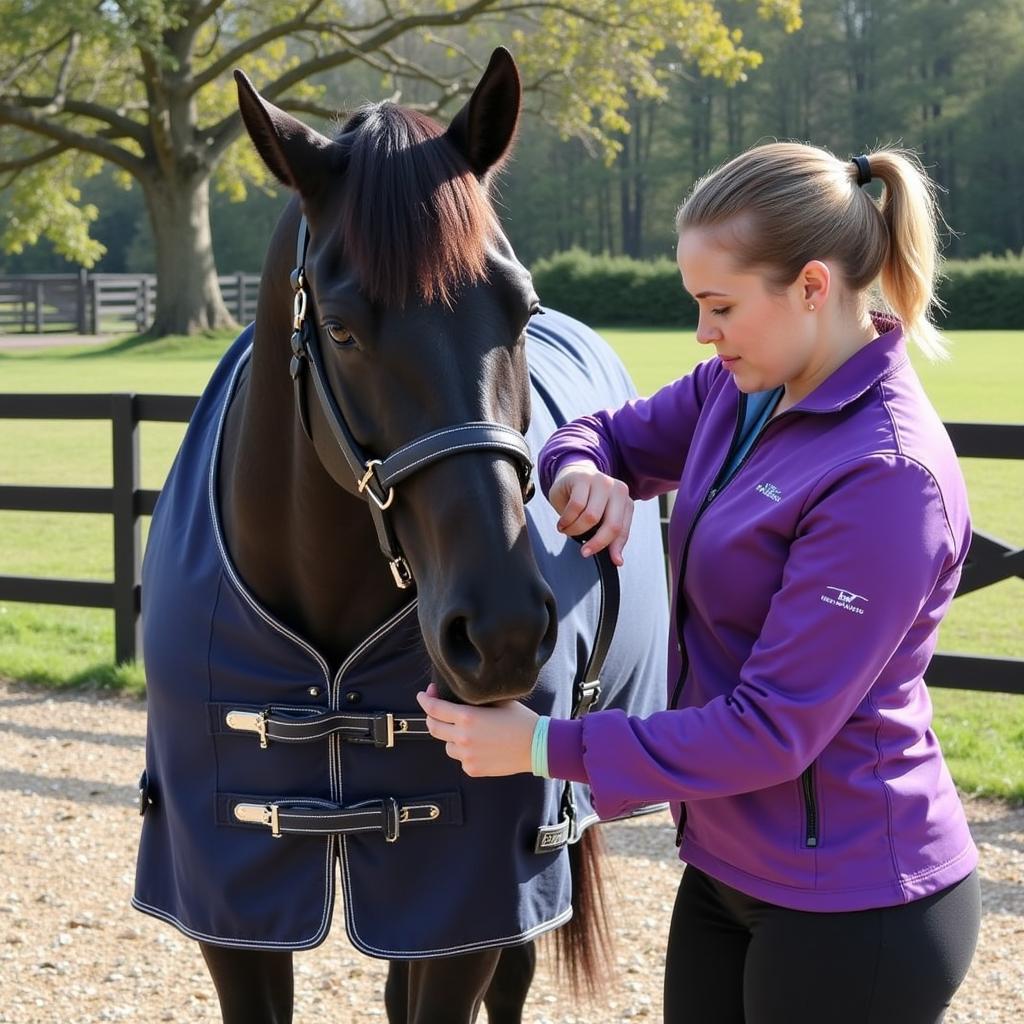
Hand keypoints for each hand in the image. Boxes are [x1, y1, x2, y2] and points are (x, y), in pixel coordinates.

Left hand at [416, 683, 537, 776]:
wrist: (538, 747)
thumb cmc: (520, 720)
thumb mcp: (497, 702)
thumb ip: (475, 701)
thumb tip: (459, 696)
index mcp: (467, 717)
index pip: (434, 708)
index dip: (425, 700)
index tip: (423, 695)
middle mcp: (462, 737)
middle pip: (433, 727)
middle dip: (431, 717)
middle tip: (436, 711)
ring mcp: (466, 756)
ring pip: (447, 745)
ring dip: (451, 737)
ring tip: (469, 732)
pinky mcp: (472, 769)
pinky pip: (461, 758)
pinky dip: (465, 752)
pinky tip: (482, 746)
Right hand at [548, 463, 632, 565]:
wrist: (572, 475)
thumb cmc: (588, 501)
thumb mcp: (602, 519)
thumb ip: (611, 537)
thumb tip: (618, 560)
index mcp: (625, 500)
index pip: (622, 529)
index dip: (614, 548)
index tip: (610, 562)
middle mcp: (617, 489)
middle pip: (611, 524)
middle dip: (596, 542)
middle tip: (584, 552)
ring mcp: (600, 481)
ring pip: (590, 517)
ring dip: (575, 530)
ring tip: (567, 530)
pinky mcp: (583, 478)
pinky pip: (575, 507)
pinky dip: (566, 520)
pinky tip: (562, 523)